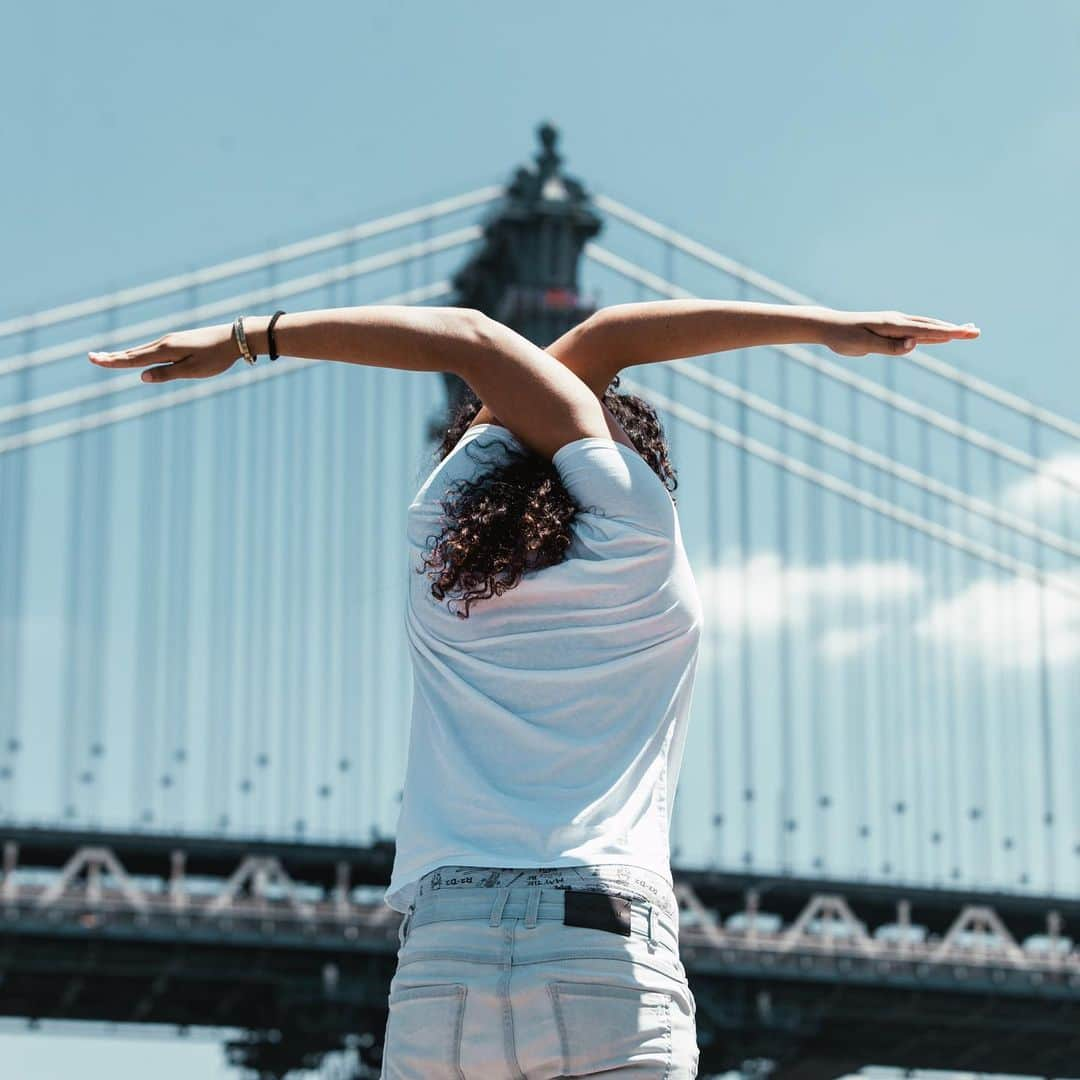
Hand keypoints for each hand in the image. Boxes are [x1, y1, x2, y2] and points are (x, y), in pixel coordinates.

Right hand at [88, 322, 240, 381]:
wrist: (235, 338)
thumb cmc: (216, 357)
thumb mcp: (192, 370)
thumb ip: (166, 373)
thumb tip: (141, 376)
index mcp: (165, 350)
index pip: (133, 359)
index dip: (112, 361)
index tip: (93, 359)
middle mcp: (164, 342)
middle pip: (133, 353)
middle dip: (112, 357)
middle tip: (91, 358)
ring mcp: (171, 340)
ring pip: (142, 350)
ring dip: (124, 355)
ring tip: (108, 358)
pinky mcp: (178, 341)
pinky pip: (153, 349)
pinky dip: (139, 353)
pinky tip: (138, 356)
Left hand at [821, 309, 979, 357]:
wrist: (830, 326)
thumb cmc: (844, 337)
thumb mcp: (863, 345)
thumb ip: (888, 346)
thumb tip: (913, 345)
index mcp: (893, 325)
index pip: (925, 331)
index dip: (947, 333)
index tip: (966, 333)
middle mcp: (898, 321)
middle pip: (931, 326)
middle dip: (955, 330)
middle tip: (977, 332)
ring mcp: (895, 324)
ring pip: (926, 327)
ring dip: (947, 329)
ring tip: (967, 330)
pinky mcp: (891, 329)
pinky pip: (916, 331)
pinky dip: (932, 332)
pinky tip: (941, 335)